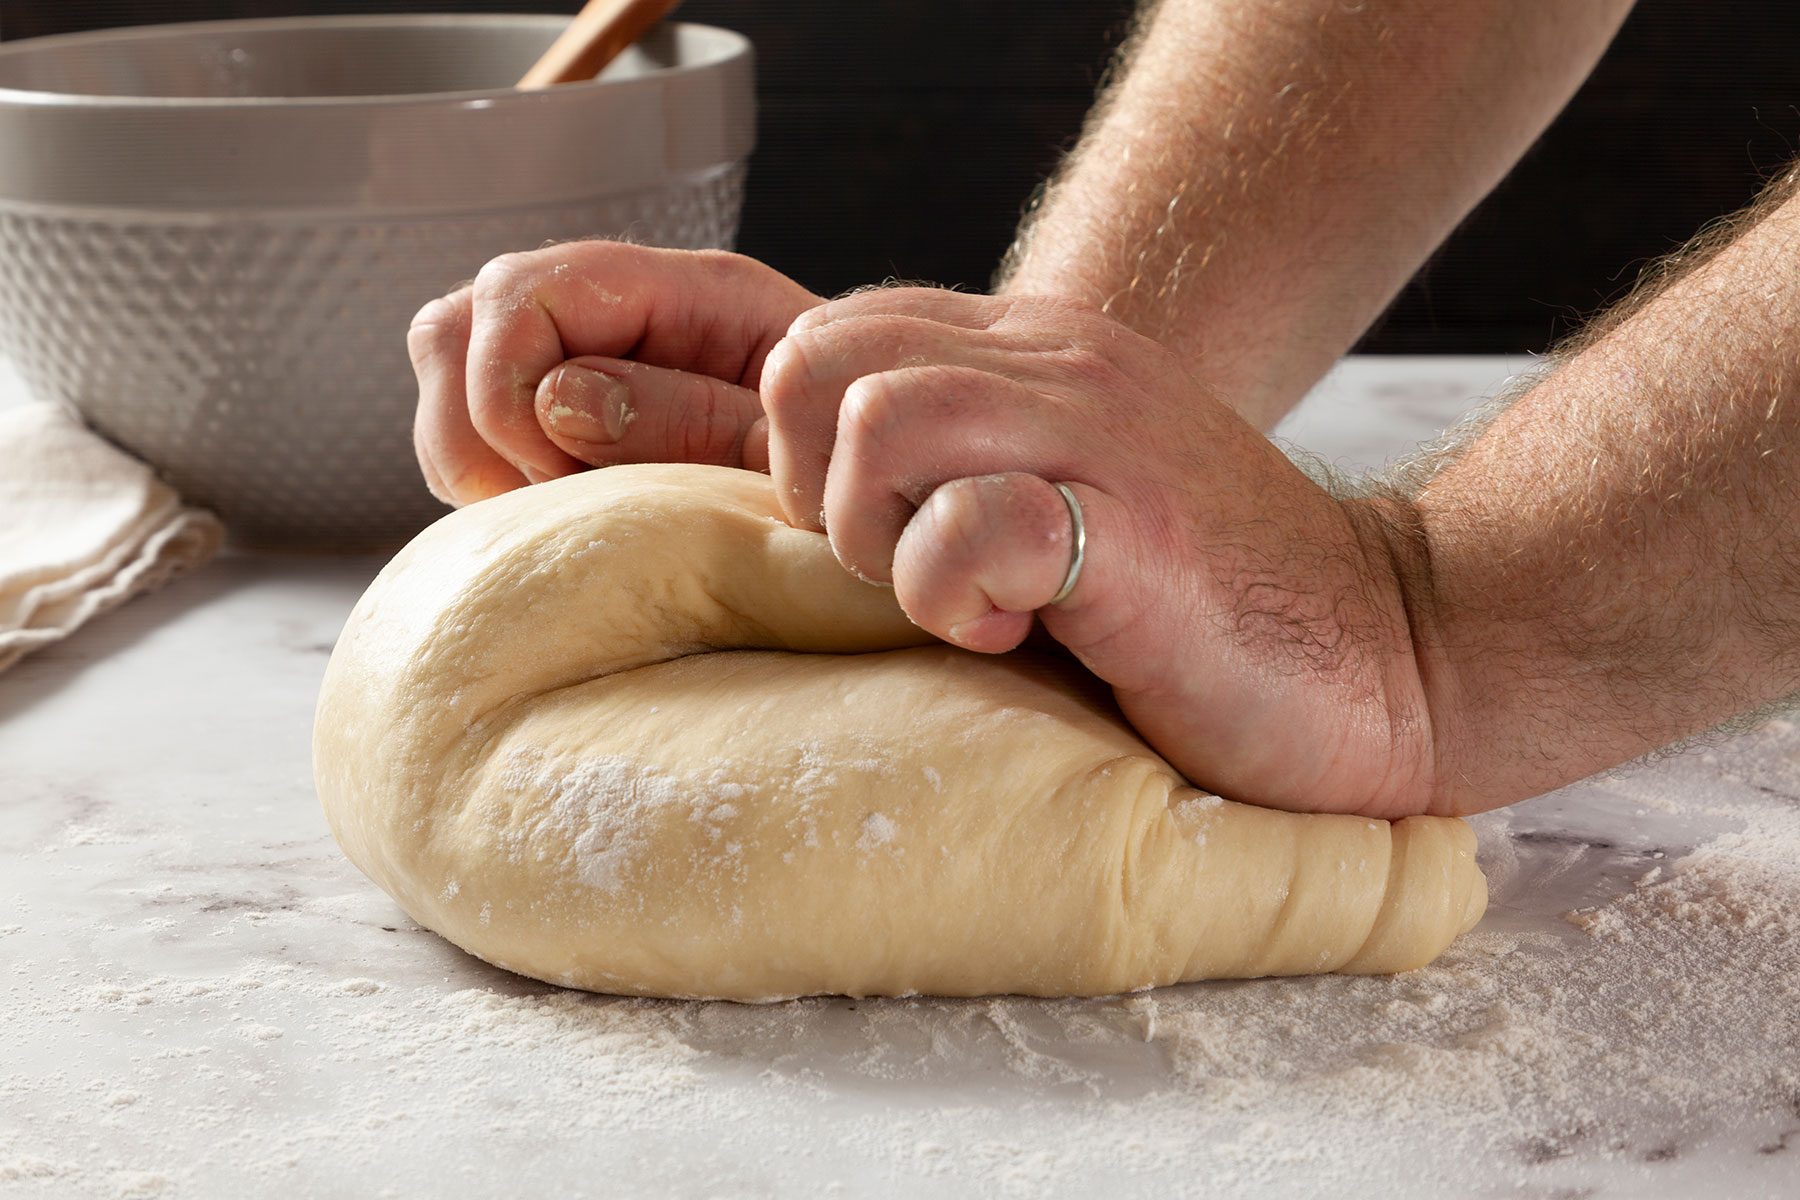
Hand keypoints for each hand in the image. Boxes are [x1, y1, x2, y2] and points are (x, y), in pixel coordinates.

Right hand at [408, 243, 821, 504]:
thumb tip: (557, 399)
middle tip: (555, 503)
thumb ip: (691, 421)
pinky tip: (556, 518)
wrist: (894, 494)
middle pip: (461, 322)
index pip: (524, 291)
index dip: (508, 388)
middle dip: (476, 427)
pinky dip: (485, 478)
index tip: (559, 476)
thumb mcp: (798, 458)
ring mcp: (587, 359)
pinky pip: (470, 431)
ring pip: (447, 370)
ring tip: (555, 514)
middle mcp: (624, 310)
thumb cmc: (859, 479)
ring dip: (471, 454)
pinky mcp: (567, 419)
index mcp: (692, 294)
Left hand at [760, 287, 1440, 817]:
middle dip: (819, 487)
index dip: (805, 449)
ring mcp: (1101, 433)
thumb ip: (960, 461)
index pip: (829, 332)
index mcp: (1031, 350)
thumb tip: (821, 488)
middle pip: (819, 360)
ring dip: (881, 542)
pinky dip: (954, 593)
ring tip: (967, 604)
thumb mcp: (1063, 492)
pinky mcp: (1136, 528)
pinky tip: (1019, 631)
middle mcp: (1060, 363)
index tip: (879, 541)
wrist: (1386, 657)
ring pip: (878, 420)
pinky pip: (973, 520)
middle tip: (900, 570)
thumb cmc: (1205, 604)